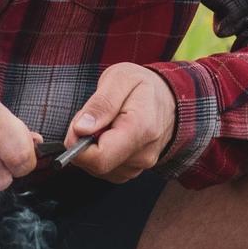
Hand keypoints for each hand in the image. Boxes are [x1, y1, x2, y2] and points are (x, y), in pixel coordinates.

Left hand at [66, 62, 176, 179]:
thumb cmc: (142, 85)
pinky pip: (105, 169)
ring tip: (105, 123)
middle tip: (92, 118)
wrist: (169, 99)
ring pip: (98, 168)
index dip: (78, 145)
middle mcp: (143, 154)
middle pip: (96, 164)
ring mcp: (140, 165)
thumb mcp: (120, 78)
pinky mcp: (133, 170)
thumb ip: (100, 104)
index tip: (78, 125)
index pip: (100, 157)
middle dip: (84, 142)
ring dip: (91, 147)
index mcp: (141, 129)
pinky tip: (110, 135)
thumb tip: (81, 129)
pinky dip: (100, 153)